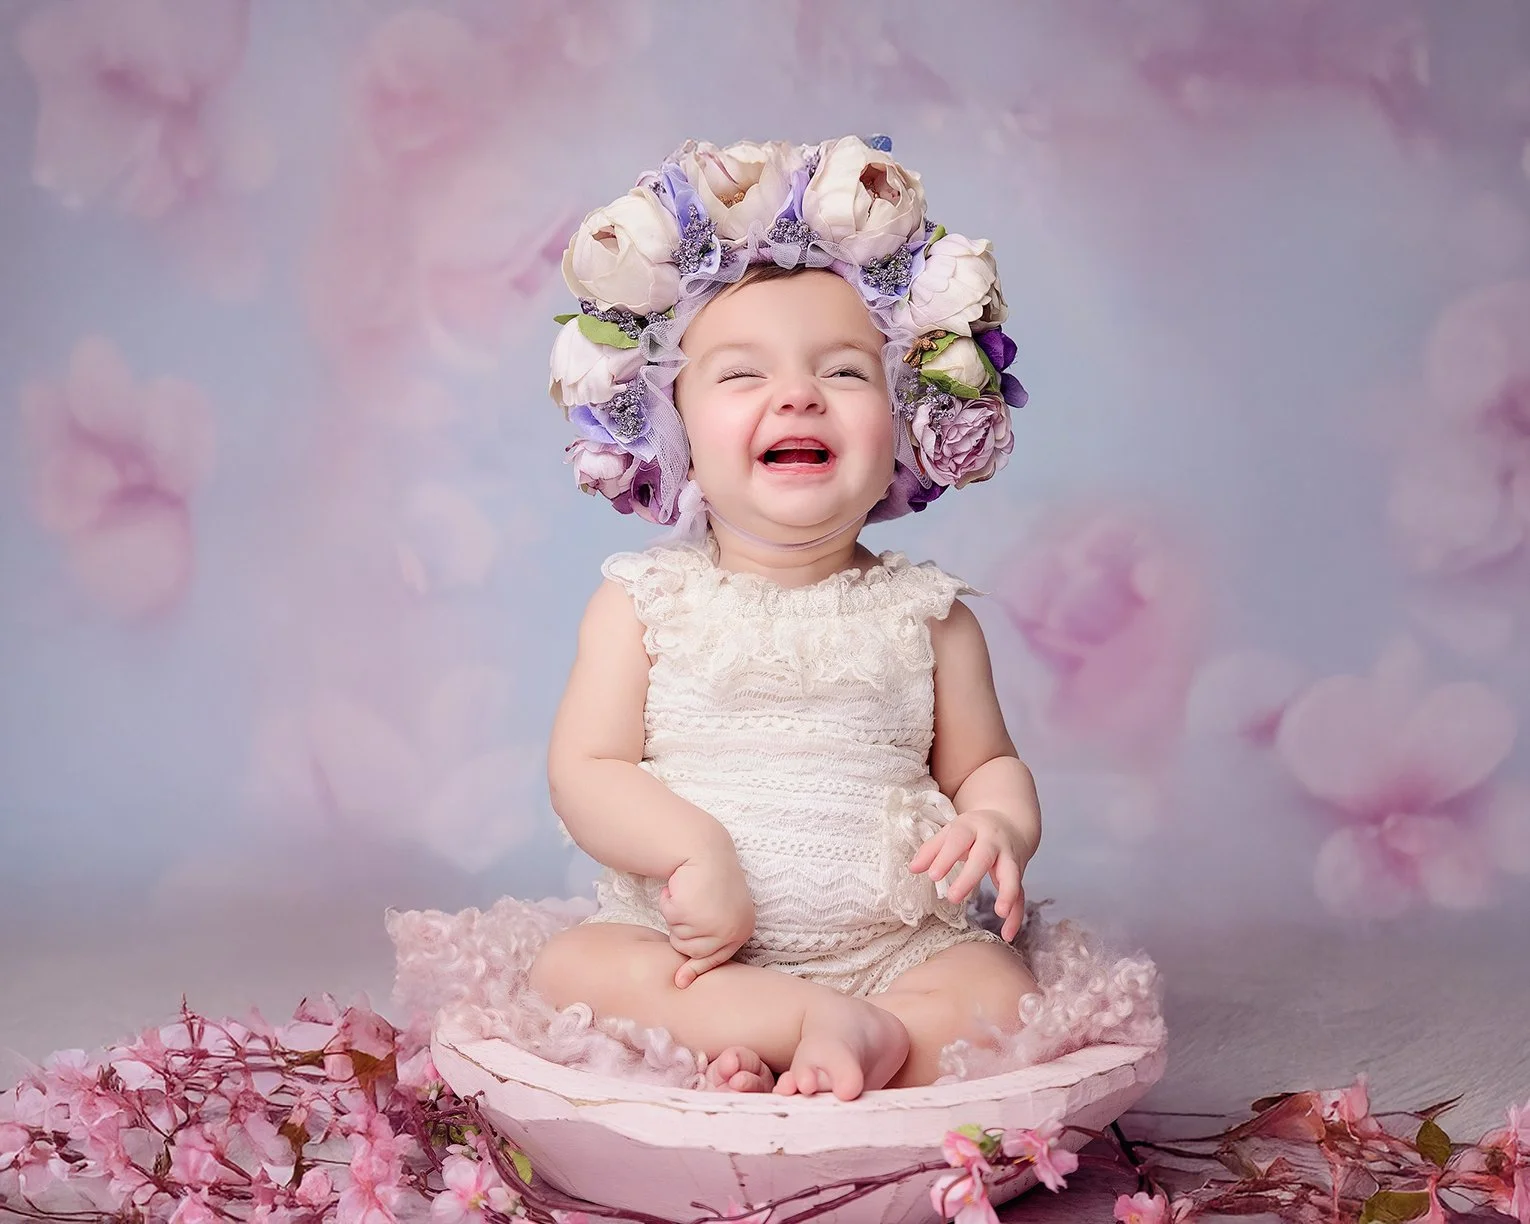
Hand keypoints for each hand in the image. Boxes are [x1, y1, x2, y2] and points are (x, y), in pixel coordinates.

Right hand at [657, 846, 755, 987]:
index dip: (696, 968)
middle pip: (692, 952)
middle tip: (689, 905)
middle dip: (682, 931)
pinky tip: (680, 887)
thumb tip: (682, 983)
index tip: (680, 982)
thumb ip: (707, 941)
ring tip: (687, 893)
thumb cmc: (708, 880)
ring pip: (678, 938)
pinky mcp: (693, 914)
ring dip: (676, 916)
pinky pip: (669, 919)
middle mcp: (732, 930)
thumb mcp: (716, 913)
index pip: (717, 958)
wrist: (704, 849)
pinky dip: (669, 904)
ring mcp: (714, 924)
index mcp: (743, 929)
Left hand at [907, 808, 1031, 942]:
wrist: (1011, 822)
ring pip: (1011, 874)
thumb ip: (932, 849)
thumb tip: (912, 868)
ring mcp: (1008, 857)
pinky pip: (1019, 894)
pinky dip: (1015, 915)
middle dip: (970, 877)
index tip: (933, 876)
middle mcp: (993, 841)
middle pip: (984, 857)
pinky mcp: (1018, 874)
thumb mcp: (952, 832)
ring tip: (1000, 912)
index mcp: (972, 827)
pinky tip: (1007, 934)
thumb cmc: (974, 831)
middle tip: (953, 898)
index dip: (946, 857)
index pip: (958, 839)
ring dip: (1007, 893)